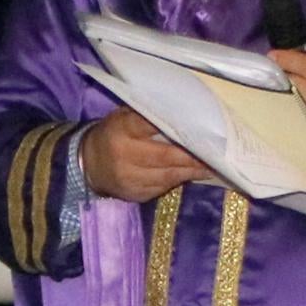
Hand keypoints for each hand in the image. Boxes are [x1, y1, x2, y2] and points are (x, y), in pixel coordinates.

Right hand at [82, 107, 209, 200]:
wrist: (88, 163)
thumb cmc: (113, 134)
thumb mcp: (123, 117)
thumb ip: (146, 114)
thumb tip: (181, 111)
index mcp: (122, 129)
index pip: (152, 125)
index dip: (178, 128)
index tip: (200, 127)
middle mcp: (124, 155)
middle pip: (166, 156)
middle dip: (192, 155)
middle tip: (216, 152)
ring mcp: (129, 178)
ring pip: (168, 176)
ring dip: (192, 171)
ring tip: (212, 165)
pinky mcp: (134, 194)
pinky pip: (162, 188)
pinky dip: (180, 181)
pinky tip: (193, 175)